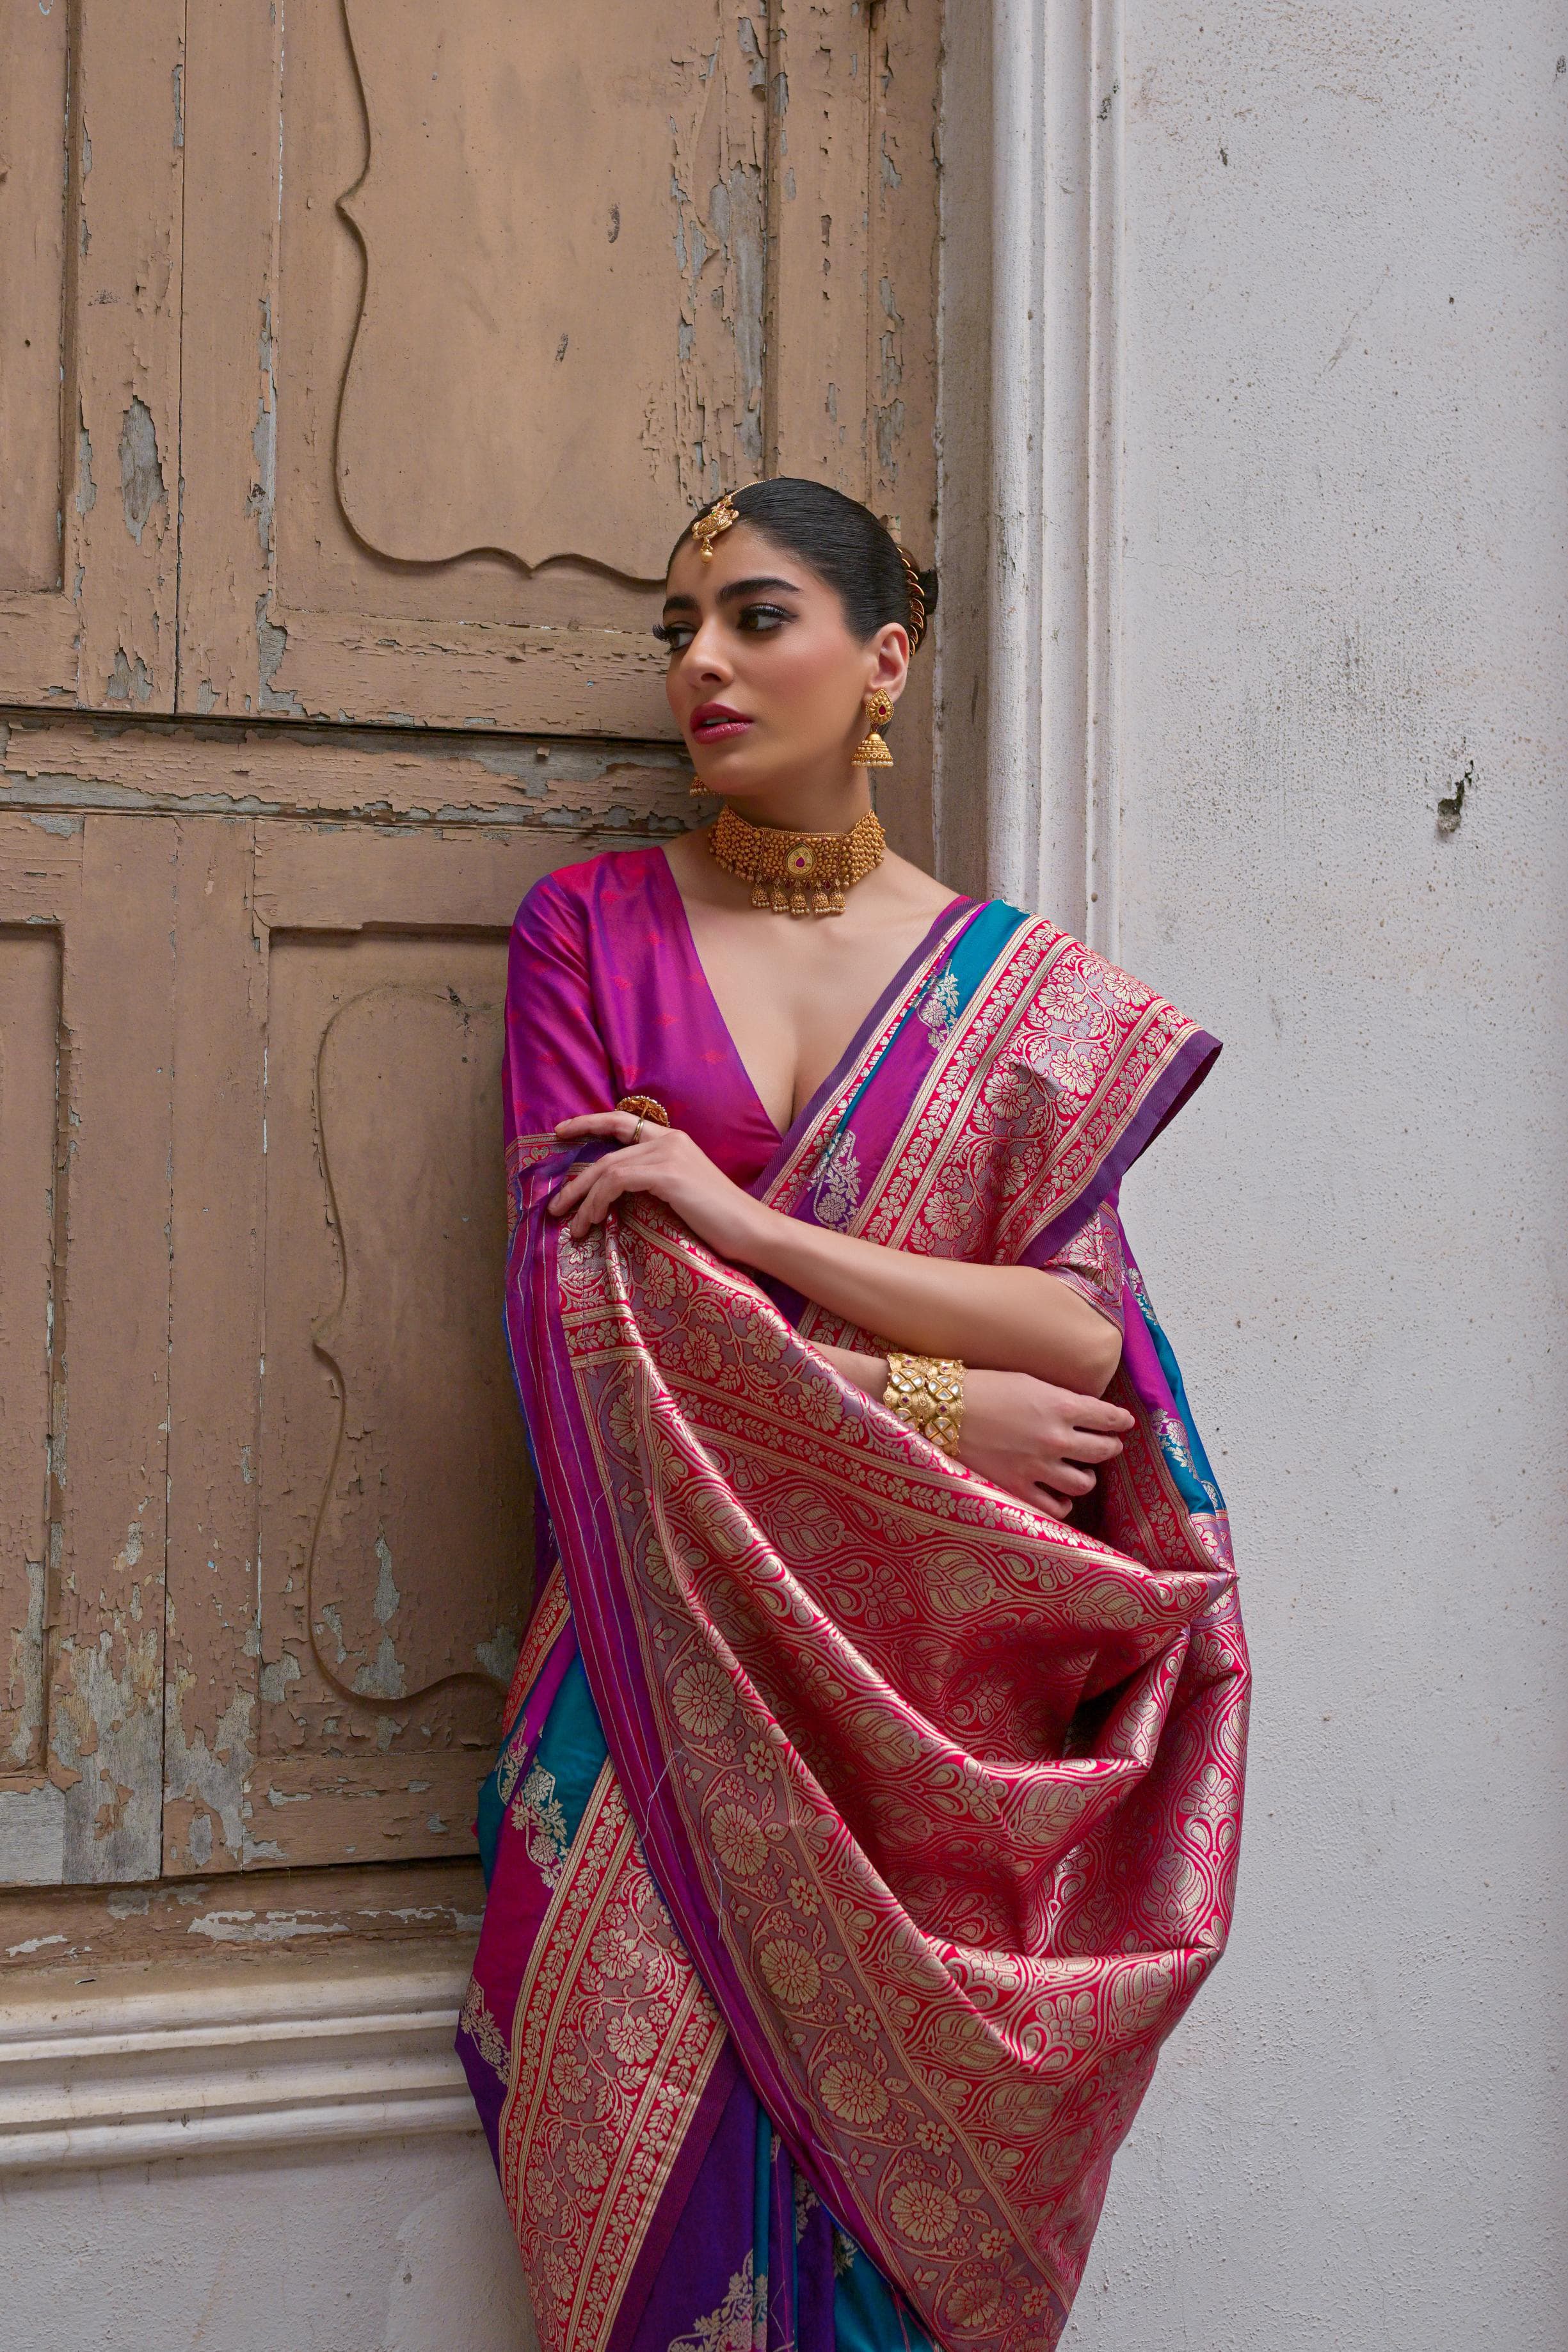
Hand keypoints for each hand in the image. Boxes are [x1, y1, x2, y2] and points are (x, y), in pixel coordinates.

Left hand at [548, 1111, 766, 1260]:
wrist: (751, 1231)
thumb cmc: (719, 1222)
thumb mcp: (681, 1194)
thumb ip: (653, 1183)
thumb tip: (615, 1196)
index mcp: (674, 1140)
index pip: (622, 1122)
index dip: (588, 1123)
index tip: (560, 1133)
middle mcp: (670, 1139)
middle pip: (607, 1150)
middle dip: (576, 1178)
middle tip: (555, 1203)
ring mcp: (669, 1154)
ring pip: (608, 1168)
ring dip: (583, 1198)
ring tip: (570, 1224)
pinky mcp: (668, 1174)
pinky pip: (617, 1181)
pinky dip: (598, 1201)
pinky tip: (592, 1221)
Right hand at [955, 1368, 1133, 1517]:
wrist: (941, 1411)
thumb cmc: (982, 1388)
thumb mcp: (1027, 1382)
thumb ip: (1058, 1399)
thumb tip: (1080, 1411)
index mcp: (1061, 1405)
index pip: (1108, 1417)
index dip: (1120, 1421)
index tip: (1124, 1423)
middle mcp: (1056, 1438)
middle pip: (1103, 1451)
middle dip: (1110, 1447)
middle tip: (1108, 1445)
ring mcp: (1038, 1467)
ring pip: (1084, 1482)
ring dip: (1087, 1476)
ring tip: (1081, 1472)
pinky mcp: (1019, 1488)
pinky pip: (1056, 1506)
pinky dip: (1062, 1502)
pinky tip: (1058, 1494)